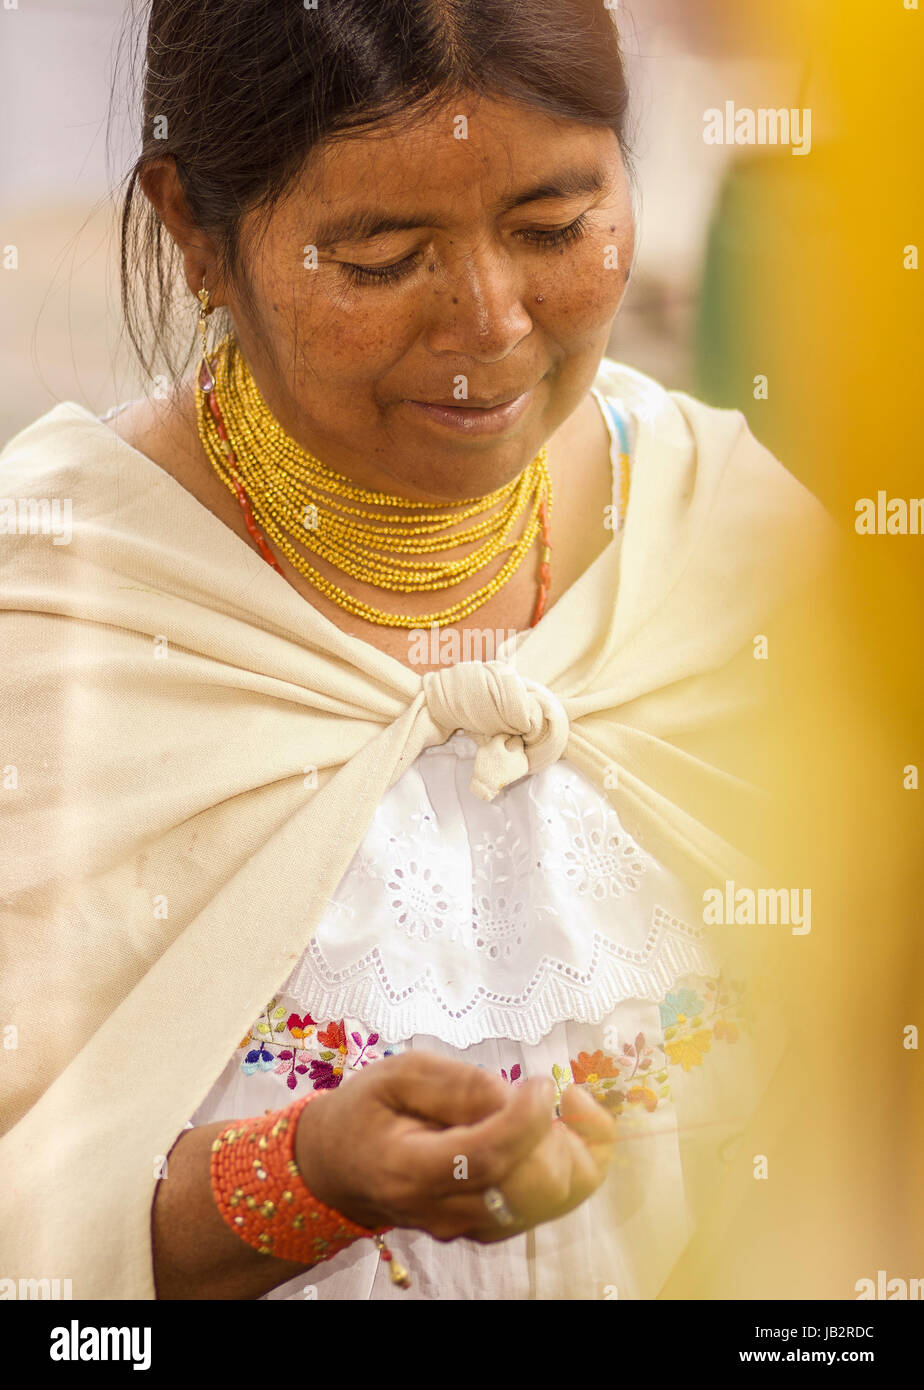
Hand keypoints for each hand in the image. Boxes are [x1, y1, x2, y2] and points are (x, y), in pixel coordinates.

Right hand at [294, 1051, 618, 1244]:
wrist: (341, 1169)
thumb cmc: (369, 1111)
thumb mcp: (398, 1075)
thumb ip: (456, 1084)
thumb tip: (514, 1097)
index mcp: (412, 1170)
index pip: (487, 1159)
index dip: (527, 1121)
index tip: (541, 1084)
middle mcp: (445, 1211)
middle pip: (529, 1189)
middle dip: (557, 1136)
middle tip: (544, 1092)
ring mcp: (471, 1227)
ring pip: (551, 1202)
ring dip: (574, 1151)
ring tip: (559, 1108)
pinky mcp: (490, 1227)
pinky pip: (550, 1205)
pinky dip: (572, 1166)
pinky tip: (559, 1127)